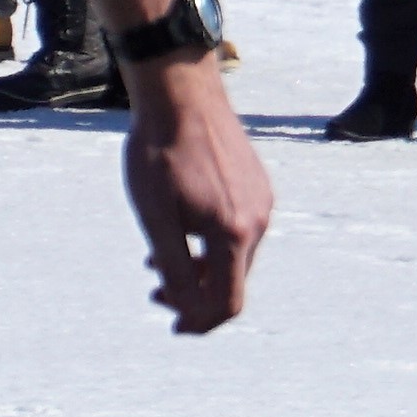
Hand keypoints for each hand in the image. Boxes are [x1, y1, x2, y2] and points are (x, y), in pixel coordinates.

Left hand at [117, 48, 270, 335]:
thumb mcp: (155, 217)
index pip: (227, 302)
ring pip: (234, 255)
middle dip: (195, 294)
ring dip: (201, 267)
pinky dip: (211, 241)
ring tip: (159, 256)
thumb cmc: (159, 152)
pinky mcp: (258, 183)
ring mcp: (261, 200)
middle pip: (232, 281)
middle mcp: (257, 220)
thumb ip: (174, 268)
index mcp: (233, 233)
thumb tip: (187, 310)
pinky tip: (182, 225)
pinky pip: (239, 228)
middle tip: (154, 290)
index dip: (200, 323)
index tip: (174, 326)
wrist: (180, 90)